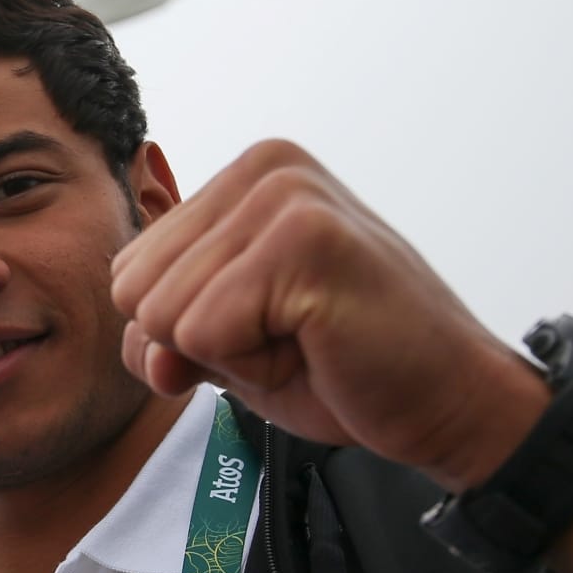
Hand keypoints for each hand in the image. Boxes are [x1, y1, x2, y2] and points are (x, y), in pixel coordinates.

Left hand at [109, 140, 548, 491]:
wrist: (445, 403)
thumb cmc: (339, 368)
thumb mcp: (224, 346)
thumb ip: (160, 333)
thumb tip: (142, 347)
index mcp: (242, 177)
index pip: (128, 270)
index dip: (182, 330)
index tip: (266, 327)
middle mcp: (262, 169)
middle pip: (135, 289)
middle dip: (199, 343)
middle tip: (288, 338)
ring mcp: (286, 198)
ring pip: (163, 314)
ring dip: (230, 356)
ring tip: (304, 340)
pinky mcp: (305, 242)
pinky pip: (202, 334)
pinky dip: (252, 366)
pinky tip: (316, 348)